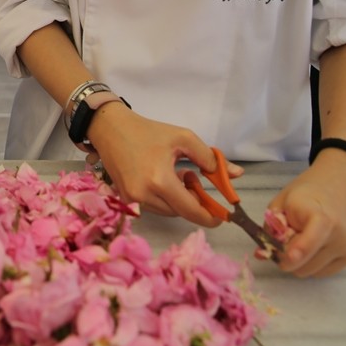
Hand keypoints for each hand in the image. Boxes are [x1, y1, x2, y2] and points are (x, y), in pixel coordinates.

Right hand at [88, 103, 238, 225]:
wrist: (109, 128)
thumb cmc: (147, 131)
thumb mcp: (182, 138)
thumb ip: (210, 158)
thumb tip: (237, 174)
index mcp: (160, 180)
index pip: (191, 210)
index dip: (209, 217)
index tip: (222, 217)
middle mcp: (144, 195)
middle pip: (180, 212)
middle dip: (193, 201)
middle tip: (194, 178)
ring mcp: (132, 199)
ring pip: (167, 211)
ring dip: (178, 199)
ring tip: (177, 175)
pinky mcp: (124, 198)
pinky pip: (153, 206)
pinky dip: (163, 197)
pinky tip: (162, 179)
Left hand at [268, 149, 345, 277]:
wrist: (345, 180)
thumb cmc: (309, 189)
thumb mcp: (283, 201)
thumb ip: (272, 227)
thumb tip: (261, 255)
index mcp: (321, 217)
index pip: (307, 244)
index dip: (292, 255)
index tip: (281, 260)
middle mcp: (340, 236)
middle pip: (305, 265)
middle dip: (287, 259)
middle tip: (281, 244)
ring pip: (313, 272)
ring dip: (300, 263)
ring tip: (298, 241)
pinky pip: (325, 271)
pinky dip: (313, 264)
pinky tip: (311, 246)